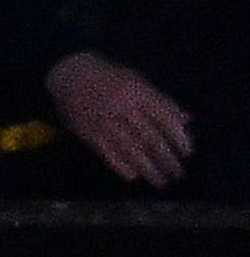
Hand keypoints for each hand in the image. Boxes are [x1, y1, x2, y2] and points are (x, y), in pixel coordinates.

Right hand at [47, 50, 193, 188]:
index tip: (187, 154)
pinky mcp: (87, 132)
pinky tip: (133, 176)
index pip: (165, 119)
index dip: (179, 138)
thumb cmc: (109, 77)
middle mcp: (122, 107)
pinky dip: (121, 166)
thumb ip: (161, 101)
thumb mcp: (137, 80)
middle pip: (150, 139)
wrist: (69, 75)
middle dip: (166, 159)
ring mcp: (104, 121)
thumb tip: (187, 120)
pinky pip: (107, 153)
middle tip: (177, 174)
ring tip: (160, 182)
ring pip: (131, 150)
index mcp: (138, 93)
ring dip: (148, 168)